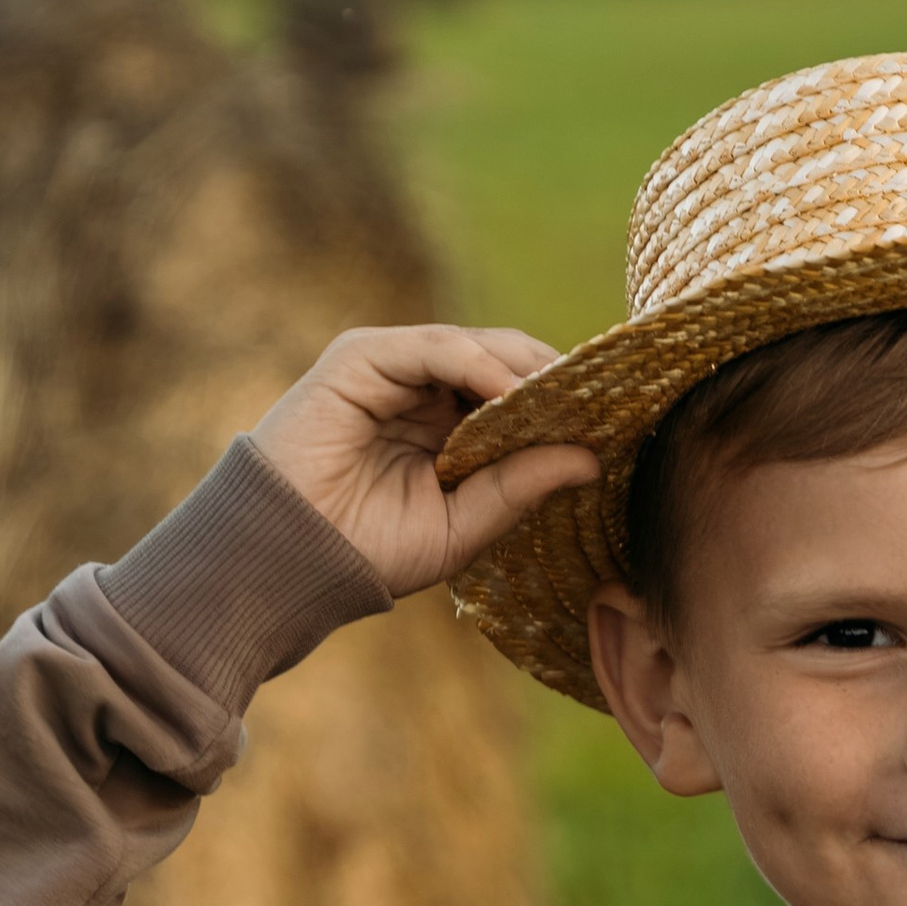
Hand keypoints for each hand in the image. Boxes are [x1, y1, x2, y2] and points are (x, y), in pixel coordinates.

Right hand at [249, 326, 598, 598]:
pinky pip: (434, 346)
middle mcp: (423, 390)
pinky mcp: (361, 357)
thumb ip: (520, 487)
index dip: (564, 405)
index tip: (616, 422)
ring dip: (527, 371)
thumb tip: (592, 459)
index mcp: (448, 425)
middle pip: (507, 361)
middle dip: (556, 381)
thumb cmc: (369, 549)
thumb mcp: (465, 524)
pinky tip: (514, 393)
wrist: (290, 559)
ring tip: (567, 398)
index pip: (518, 395)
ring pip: (479, 346)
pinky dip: (479, 363)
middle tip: (604, 402)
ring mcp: (391, 368)